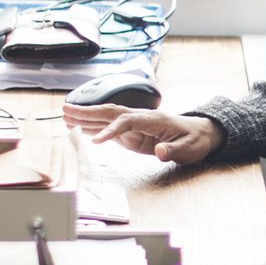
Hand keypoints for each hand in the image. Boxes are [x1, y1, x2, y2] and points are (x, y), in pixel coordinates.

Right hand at [62, 105, 220, 165]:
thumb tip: (160, 153)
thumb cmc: (195, 140)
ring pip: (107, 118)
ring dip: (86, 118)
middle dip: (88, 112)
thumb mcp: (188, 149)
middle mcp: (140, 118)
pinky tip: (81, 129)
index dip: (110, 130)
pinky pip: (111, 129)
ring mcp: (135, 125)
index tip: (96, 141)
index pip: (126, 121)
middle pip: (110, 112)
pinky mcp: (133, 134)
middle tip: (66, 110)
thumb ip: (173, 151)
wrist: (200, 134)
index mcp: (153, 119)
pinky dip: (95, 128)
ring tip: (65, 116)